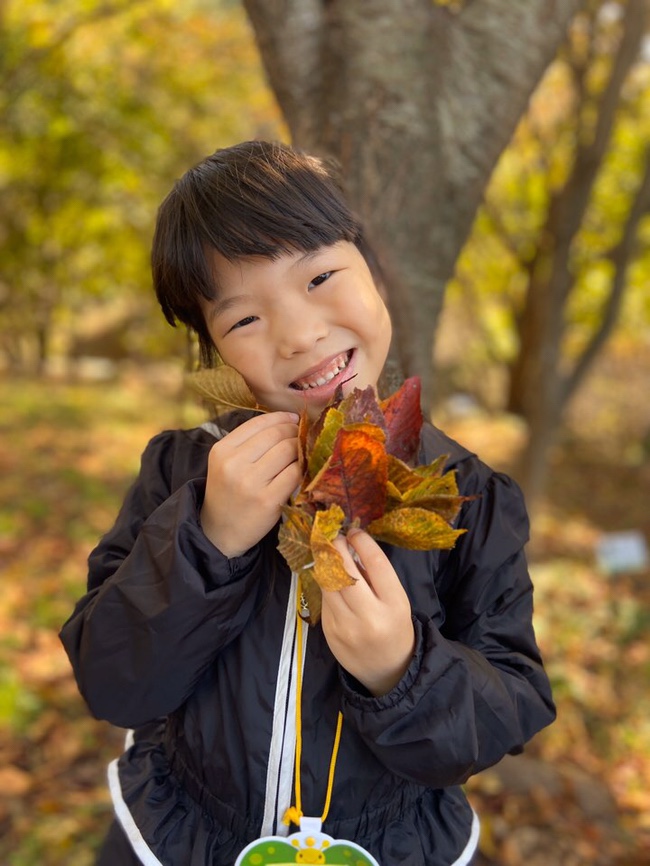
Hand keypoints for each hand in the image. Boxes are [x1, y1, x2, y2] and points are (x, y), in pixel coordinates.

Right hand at [201, 412, 300, 557]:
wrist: (220, 533)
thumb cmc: (229, 493)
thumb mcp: (226, 463)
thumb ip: (249, 442)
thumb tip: (289, 421)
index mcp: (222, 450)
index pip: (258, 423)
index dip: (281, 418)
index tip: (294, 419)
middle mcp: (234, 464)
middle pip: (276, 435)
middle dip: (294, 432)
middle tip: (302, 437)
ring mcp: (251, 482)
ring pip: (288, 451)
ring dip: (300, 449)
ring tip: (302, 453)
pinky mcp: (268, 500)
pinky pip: (294, 474)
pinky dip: (302, 469)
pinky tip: (302, 470)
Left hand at [320, 530, 414, 695]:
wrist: (388, 671)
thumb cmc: (395, 627)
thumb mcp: (397, 601)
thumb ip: (377, 576)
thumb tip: (352, 545)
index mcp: (394, 605)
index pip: (376, 563)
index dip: (362, 542)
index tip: (354, 531)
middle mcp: (370, 616)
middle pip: (346, 571)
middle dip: (337, 547)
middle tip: (335, 536)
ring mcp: (346, 626)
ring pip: (328, 583)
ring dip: (325, 563)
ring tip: (328, 551)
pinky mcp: (329, 632)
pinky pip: (324, 600)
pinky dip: (325, 584)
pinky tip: (329, 577)